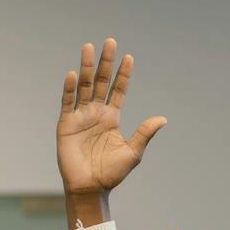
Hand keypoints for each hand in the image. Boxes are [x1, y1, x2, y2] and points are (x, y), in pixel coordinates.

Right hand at [56, 38, 164, 195]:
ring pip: (84, 86)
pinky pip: (67, 103)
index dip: (123, 74)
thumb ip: (144, 133)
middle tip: (110, 41)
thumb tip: (163, 118)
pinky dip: (70, 89)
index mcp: (112, 118)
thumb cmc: (111, 172)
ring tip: (89, 47)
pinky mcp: (66, 124)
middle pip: (101, 82)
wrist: (90, 188)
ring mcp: (80, 117)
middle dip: (106, 62)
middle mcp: (96, 113)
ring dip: (87, 67)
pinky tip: (73, 74)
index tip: (129, 57)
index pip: (118, 90)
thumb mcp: (133, 152)